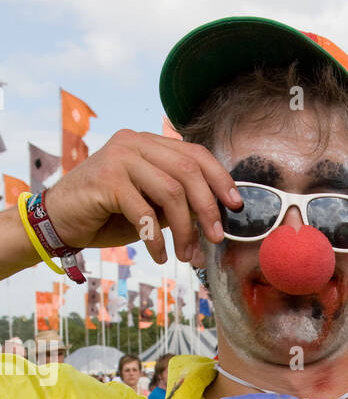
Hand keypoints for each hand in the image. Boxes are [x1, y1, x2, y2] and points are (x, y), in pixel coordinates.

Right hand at [40, 130, 242, 265]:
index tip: (235, 206)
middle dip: (208, 209)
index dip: (220, 179)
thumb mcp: (150, 205)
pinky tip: (160, 256)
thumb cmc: (108, 214)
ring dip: (185, 230)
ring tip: (186, 256)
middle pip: (188, 171)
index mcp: (149, 143)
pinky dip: (157, 239)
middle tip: (216, 239)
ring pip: (171, 192)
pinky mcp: (106, 179)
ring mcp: (119, 157)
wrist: (60, 220)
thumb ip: (177, 202)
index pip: (195, 154)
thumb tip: (216, 218)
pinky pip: (145, 212)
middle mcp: (135, 142)